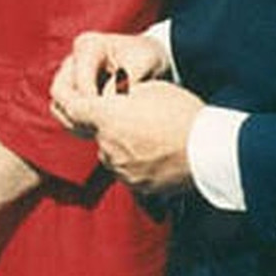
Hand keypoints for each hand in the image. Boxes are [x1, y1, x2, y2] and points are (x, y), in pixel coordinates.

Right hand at [49, 30, 172, 133]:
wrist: (148, 59)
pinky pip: (63, 112)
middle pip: (60, 91)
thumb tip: (108, 99)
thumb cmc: (147, 57)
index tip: (112, 120)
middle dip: (78, 113)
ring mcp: (68, 75)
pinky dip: (76, 124)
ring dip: (74, 121)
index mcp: (89, 46)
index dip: (93, 104)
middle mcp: (73, 59)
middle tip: (99, 130)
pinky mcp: (71, 91)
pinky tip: (96, 131)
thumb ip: (127, 79)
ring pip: (58, 104)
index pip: (81, 81)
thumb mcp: (144, 62)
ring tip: (98, 133)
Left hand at [69, 80, 203, 194]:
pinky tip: (156, 152)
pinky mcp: (134, 186)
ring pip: (109, 152)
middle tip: (132, 115)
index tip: (67, 93)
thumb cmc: (182, 114)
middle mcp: (106, 145)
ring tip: (150, 135)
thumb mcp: (149, 89)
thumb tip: (110, 96)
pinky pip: (125, 170)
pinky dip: (134, 162)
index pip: (70, 106)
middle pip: (94, 131)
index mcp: (107, 117)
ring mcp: (119, 168)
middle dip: (105, 123)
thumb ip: (120, 92)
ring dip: (120, 143)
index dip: (66, 97)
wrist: (209, 151)